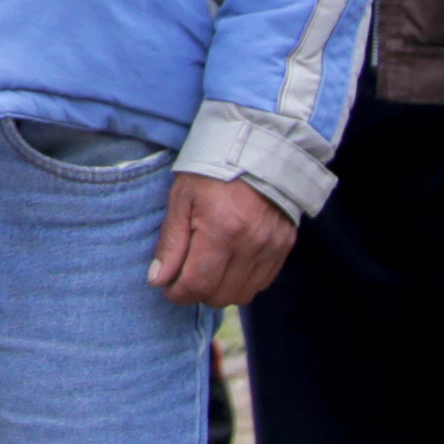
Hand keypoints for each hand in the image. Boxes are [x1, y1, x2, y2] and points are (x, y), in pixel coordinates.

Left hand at [151, 170, 295, 306]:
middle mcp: (251, 244)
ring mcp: (272, 247)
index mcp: (222, 230)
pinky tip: (230, 263)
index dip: (178, 293)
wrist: (257, 148)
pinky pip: (262, 282)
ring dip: (221, 289)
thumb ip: (171, 242)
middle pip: (220, 296)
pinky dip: (243, 281)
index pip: (198, 285)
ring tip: (208, 268)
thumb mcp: (182, 199)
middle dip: (198, 292)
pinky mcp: (285, 246)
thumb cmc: (212, 171)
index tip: (168, 286)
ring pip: (243, 294)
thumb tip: (158, 280)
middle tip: (186, 274)